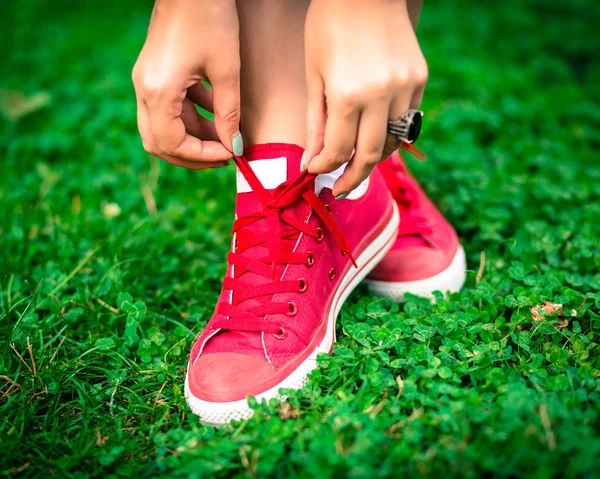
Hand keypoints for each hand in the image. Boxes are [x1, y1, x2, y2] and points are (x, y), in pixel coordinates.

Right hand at [132, 0, 241, 169]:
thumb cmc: (210, 18)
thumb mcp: (227, 71)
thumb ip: (229, 114)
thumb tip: (234, 146)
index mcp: (157, 90)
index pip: (172, 143)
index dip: (201, 156)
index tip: (228, 154)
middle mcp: (144, 89)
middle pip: (159, 142)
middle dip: (191, 155)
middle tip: (222, 157)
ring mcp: (146, 81)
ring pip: (164, 126)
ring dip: (194, 135)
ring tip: (225, 136)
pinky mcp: (154, 74)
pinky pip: (169, 107)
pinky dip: (191, 116)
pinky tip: (217, 113)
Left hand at [303, 0, 427, 196]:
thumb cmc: (329, 25)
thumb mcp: (314, 75)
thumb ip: (315, 123)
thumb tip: (312, 162)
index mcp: (348, 95)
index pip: (338, 150)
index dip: (324, 167)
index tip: (315, 173)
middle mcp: (382, 95)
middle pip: (371, 156)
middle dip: (352, 178)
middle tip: (338, 190)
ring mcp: (406, 87)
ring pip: (393, 141)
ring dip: (374, 158)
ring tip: (356, 164)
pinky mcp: (420, 78)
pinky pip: (408, 119)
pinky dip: (390, 133)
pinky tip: (375, 134)